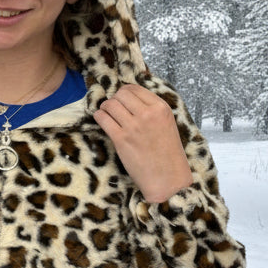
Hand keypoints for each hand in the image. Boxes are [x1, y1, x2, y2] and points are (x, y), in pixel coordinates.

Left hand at [93, 84, 193, 202]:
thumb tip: (132, 99)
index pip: (135, 88)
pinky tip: (101, 120)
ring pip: (110, 104)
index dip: (124, 92)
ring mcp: (133, 126)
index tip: (121, 99)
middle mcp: (147, 114)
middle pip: (120, 94)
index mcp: (161, 108)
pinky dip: (99, 117)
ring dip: (105, 108)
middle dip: (114, 99)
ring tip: (106, 114)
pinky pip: (102, 118)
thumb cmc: (168, 154)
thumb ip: (153, 110)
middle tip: (113, 108)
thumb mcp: (167, 124)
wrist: (167, 178)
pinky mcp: (121, 139)